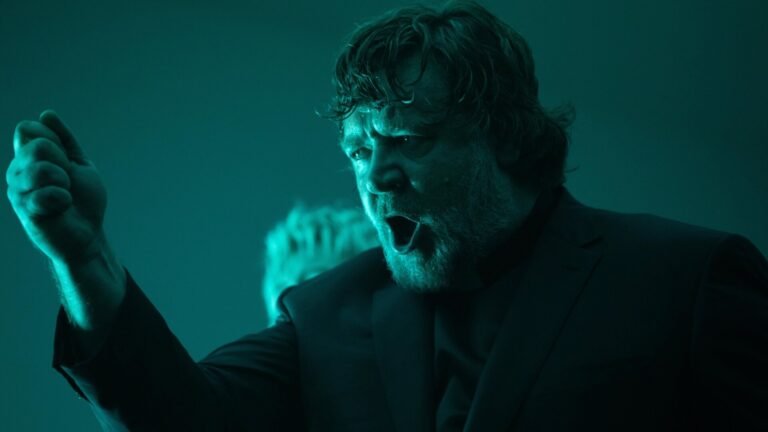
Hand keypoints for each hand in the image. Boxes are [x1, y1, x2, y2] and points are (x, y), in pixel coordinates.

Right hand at [6, 110, 107, 264]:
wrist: (88, 233)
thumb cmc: (83, 201)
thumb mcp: (79, 164)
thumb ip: (64, 139)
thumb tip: (47, 113)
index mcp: (28, 157)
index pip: (28, 129)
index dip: (54, 140)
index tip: (65, 160)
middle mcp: (16, 171)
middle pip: (37, 146)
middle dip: (62, 162)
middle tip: (66, 182)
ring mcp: (17, 190)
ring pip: (40, 169)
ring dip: (63, 182)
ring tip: (64, 196)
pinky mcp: (24, 210)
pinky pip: (44, 194)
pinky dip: (63, 199)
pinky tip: (61, 208)